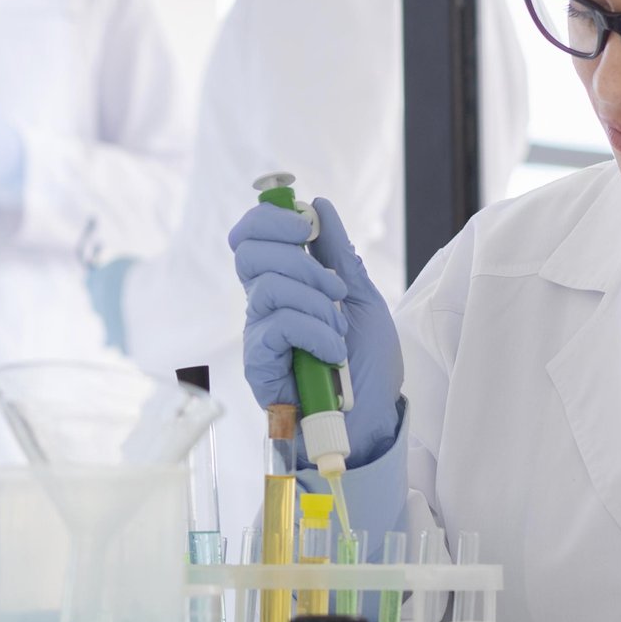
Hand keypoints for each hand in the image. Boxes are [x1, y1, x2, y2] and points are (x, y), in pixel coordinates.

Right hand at [227, 196, 402, 465]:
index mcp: (285, 280)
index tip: (305, 226)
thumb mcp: (362, 297)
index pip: (252, 234)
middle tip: (334, 287)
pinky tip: (332, 352)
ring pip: (269, 286)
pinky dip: (314, 331)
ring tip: (339, 330)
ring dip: (316, 303)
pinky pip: (277, 325)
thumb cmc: (367, 363)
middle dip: (298, 258)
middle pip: (249, 250)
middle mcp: (265, 302)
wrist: (372, 418)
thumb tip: (318, 203)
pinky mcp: (259, 363)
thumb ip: (337, 252)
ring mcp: (259, 332)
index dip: (270, 219)